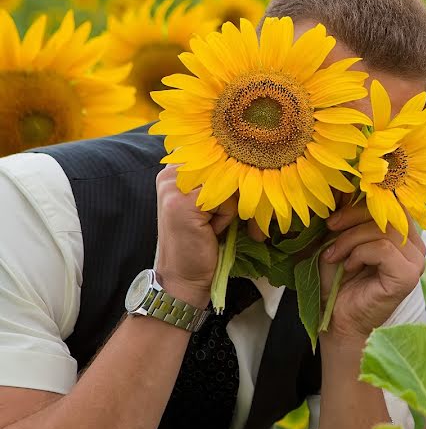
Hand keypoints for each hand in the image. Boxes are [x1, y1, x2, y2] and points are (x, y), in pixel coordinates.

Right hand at [154, 165, 235, 308]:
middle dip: (234, 193)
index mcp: (176, 167)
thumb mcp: (210, 200)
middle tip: (215, 219)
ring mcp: (175, 185)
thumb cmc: (201, 239)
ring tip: (210, 225)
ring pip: (230, 182)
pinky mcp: (185, 201)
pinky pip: (228, 201)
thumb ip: (218, 177)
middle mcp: (172, 171)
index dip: (233, 175)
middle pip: (227, 164)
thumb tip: (252, 157)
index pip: (221, 153)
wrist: (184, 275)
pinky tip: (209, 231)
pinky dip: (226, 219)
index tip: (223, 200)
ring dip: (229, 208)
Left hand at [319, 203, 425, 341]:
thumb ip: (346, 215)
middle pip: (388, 211)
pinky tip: (349, 267)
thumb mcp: (340, 240)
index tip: (334, 216)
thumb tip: (342, 186)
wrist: (338, 319)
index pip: (390, 202)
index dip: (361, 202)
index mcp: (403, 233)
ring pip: (383, 229)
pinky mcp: (408, 275)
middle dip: (352, 218)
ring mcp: (415, 260)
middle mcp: (415, 245)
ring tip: (334, 255)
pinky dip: (359, 254)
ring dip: (350, 239)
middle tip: (329, 230)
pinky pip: (383, 248)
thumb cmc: (339, 280)